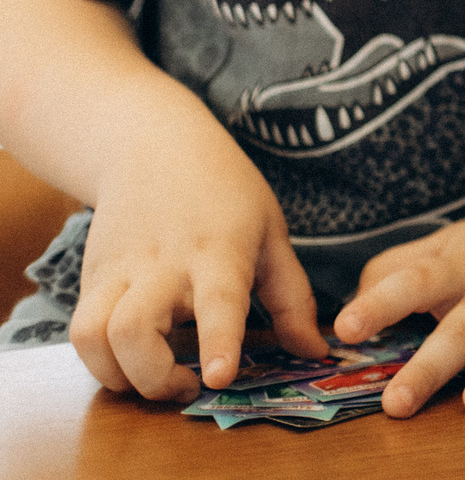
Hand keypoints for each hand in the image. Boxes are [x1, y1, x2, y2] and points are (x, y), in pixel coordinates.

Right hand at [71, 129, 328, 399]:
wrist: (154, 147)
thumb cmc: (228, 194)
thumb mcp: (272, 234)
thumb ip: (292, 299)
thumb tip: (315, 353)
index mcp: (221, 251)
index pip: (219, 302)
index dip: (218, 343)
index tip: (218, 378)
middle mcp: (165, 263)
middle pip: (135, 331)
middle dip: (155, 378)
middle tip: (188, 388)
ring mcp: (120, 270)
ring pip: (94, 335)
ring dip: (118, 375)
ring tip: (153, 379)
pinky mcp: (92, 278)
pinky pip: (79, 331)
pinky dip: (97, 361)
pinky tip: (129, 363)